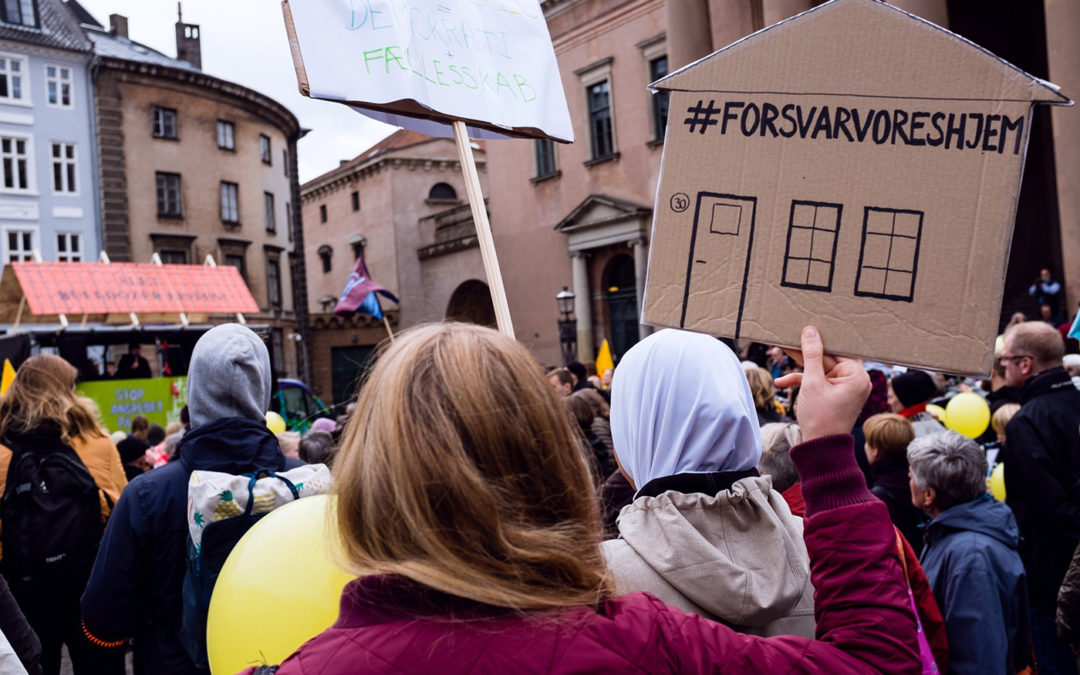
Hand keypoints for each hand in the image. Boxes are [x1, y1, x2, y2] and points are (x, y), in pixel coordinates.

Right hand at [774, 326, 869, 441]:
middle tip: (789, 341)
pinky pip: (820, 382)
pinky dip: (804, 382)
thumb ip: (811, 355)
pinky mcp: (835, 395)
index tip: (805, 328)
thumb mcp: (812, 382)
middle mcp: (855, 380)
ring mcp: (845, 388)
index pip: (837, 350)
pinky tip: (783, 383)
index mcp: (857, 375)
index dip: (820, 339)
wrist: (820, 448)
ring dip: (801, 369)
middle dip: (806, 354)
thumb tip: (810, 331)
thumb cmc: (820, 417)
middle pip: (828, 358)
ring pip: (821, 370)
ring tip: (781, 355)